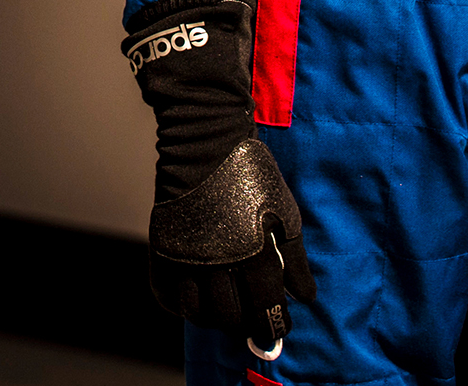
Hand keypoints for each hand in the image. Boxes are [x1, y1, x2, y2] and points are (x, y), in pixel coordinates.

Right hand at [123, 0, 314, 357]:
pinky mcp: (163, 247)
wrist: (204, 140)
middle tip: (249, 320)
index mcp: (253, 253)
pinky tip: (193, 299)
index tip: (276, 326)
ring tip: (221, 309)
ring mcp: (186, 255)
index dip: (273, 324)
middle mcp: (217, 261)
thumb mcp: (285, 211)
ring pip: (196, 313)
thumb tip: (304, 295)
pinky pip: (166, 295)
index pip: (265, 309)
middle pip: (229, 318)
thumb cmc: (250, 172)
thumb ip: (294, 258)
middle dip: (243, 325)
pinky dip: (179, 306)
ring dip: (211, 318)